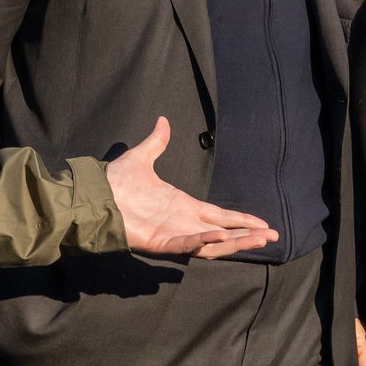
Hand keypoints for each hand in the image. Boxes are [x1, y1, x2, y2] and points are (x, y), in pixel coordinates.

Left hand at [108, 118, 279, 256]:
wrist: (93, 194)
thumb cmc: (115, 182)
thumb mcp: (141, 158)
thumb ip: (156, 142)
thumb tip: (162, 121)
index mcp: (183, 207)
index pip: (220, 216)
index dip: (242, 220)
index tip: (263, 224)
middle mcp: (182, 223)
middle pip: (224, 232)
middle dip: (247, 235)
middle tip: (272, 236)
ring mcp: (172, 234)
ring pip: (212, 243)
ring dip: (235, 242)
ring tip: (259, 239)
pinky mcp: (159, 242)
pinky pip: (186, 244)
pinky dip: (203, 240)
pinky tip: (220, 235)